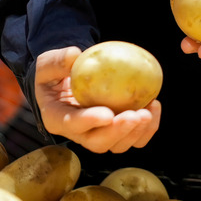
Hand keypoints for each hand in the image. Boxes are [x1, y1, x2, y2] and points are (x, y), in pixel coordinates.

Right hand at [35, 46, 160, 153]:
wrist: (65, 84)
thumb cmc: (54, 74)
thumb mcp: (46, 64)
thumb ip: (57, 61)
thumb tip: (75, 54)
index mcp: (57, 118)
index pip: (72, 124)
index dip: (89, 121)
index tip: (107, 114)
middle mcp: (79, 133)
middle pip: (98, 143)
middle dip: (119, 132)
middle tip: (136, 115)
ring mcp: (99, 135)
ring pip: (119, 145)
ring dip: (136, 132)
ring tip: (148, 111)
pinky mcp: (117, 132)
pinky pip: (135, 137)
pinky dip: (148, 127)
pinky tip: (154, 104)